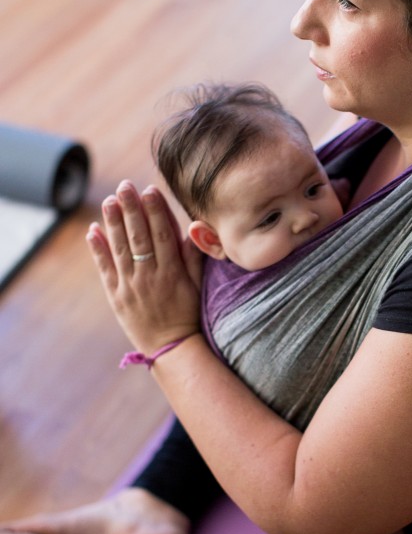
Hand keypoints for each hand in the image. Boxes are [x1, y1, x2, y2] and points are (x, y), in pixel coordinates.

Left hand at [87, 181, 202, 354]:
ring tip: (108, 201)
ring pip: (120, 249)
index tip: (149, 190)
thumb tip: (193, 228)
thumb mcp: (197, 286)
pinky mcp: (116, 296)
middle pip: (139, 237)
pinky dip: (98, 250)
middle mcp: (150, 277)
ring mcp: (131, 286)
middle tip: (124, 186)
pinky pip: (105, 269)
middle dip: (131, 209)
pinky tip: (92, 230)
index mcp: (172, 272)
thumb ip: (193, 257)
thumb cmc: (187, 313)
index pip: (163, 234)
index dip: (155, 210)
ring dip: (113, 223)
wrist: (171, 347)